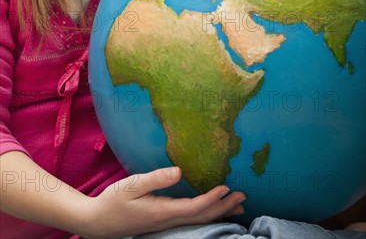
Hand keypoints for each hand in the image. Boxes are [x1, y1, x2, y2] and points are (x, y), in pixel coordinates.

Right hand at [82, 167, 245, 237]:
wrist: (98, 222)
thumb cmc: (113, 201)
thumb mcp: (132, 185)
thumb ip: (156, 178)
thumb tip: (180, 171)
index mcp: (162, 211)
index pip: (194, 207)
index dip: (213, 199)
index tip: (227, 187)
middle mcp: (168, 220)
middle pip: (202, 217)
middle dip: (223, 207)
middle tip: (243, 196)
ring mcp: (166, 224)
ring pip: (198, 221)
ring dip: (219, 212)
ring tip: (237, 206)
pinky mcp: (163, 222)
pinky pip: (191, 220)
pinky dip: (206, 214)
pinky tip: (212, 210)